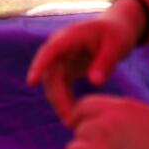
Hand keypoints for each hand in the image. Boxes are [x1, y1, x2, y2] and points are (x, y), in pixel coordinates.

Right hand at [27, 1, 146, 124]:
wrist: (117, 27)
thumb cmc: (117, 33)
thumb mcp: (116, 45)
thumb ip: (105, 63)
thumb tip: (94, 83)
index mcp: (71, 36)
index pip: (50, 50)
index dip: (38, 65)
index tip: (31, 82)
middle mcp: (60, 47)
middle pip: (50, 73)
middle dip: (56, 96)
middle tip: (69, 119)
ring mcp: (61, 58)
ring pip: (52, 82)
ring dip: (58, 101)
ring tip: (71, 121)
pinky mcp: (65, 68)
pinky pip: (59, 86)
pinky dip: (64, 100)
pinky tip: (73, 114)